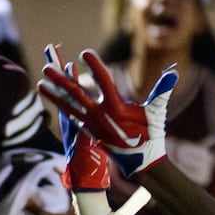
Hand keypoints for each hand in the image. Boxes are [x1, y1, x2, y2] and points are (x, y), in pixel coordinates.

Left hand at [39, 45, 176, 178]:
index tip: (84, 52)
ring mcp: (92, 125)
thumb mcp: (156, 112)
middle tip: (46, 68)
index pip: (103, 82)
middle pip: (76, 94)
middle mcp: (100, 116)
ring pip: (69, 106)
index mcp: (116, 109)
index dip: (95, 65)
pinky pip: (72, 116)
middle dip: (61, 81)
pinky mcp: (90, 131)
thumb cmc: (151, 135)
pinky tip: (53, 99)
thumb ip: (162, 91)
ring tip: (40, 83)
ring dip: (54, 94)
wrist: (142, 161)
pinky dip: (62, 106)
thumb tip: (174, 73)